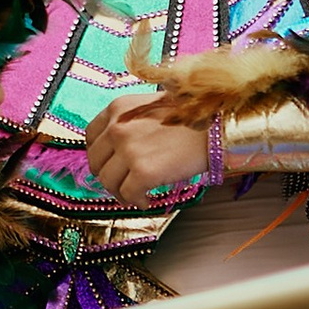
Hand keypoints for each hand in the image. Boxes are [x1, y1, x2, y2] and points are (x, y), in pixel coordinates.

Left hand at [83, 92, 207, 203]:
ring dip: (120, 191)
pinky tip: (147, 200)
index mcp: (117, 108)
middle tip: (123, 183)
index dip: (99, 154)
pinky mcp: (143, 172)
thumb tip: (118, 148)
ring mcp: (128, 150)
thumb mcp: (151, 106)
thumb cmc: (192, 116)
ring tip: (136, 194)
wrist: (217, 126)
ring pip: (108, 182)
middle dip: (108, 175)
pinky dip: (136, 201)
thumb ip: (129, 122)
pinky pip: (127, 195)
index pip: (90, 136)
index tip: (110, 163)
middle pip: (96, 162)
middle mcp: (117, 127)